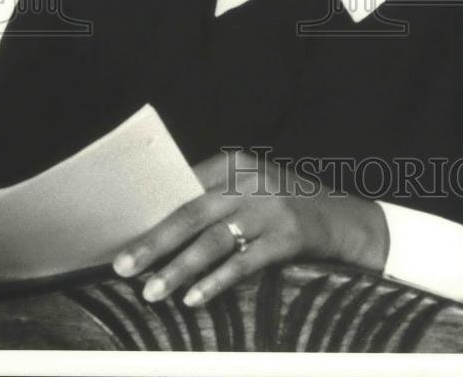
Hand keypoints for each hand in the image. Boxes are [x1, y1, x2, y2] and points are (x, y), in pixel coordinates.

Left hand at [112, 148, 388, 306]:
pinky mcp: (287, 237)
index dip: (149, 214)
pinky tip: (195, 298)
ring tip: (153, 291)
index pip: (181, 188)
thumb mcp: (248, 191)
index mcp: (233, 164)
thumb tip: (153, 234)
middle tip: (123, 267)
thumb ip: (210, 201)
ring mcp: (270, 208)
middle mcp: (249, 181)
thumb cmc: (281, 207)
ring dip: (179, 268)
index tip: (118, 237)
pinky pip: (244, 262)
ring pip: (214, 240)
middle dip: (154, 242)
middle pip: (192, 213)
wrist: (344, 219)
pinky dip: (217, 281)